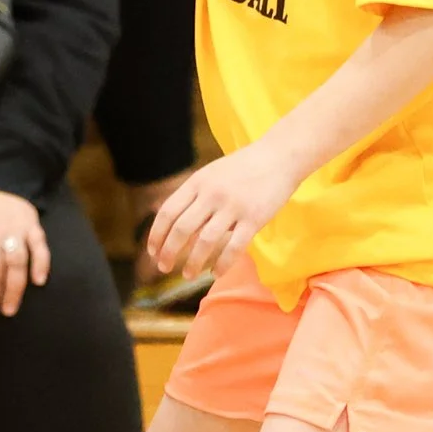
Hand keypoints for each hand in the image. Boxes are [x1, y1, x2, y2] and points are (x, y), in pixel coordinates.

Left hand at [146, 145, 300, 278]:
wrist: (280, 156)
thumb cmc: (244, 167)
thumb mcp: (211, 174)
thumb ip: (194, 196)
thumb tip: (175, 225)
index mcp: (197, 182)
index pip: (168, 212)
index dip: (156, 235)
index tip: (152, 252)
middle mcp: (211, 194)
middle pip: (182, 229)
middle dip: (169, 252)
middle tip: (164, 268)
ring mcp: (233, 206)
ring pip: (205, 241)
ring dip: (193, 262)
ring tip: (188, 275)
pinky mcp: (255, 218)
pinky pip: (234, 247)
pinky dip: (222, 263)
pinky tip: (215, 273)